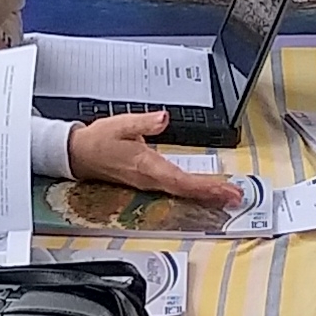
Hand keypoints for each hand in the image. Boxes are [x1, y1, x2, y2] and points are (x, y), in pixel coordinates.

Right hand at [69, 111, 246, 207]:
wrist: (79, 155)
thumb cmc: (97, 141)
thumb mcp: (119, 124)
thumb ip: (143, 122)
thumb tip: (163, 119)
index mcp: (145, 165)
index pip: (179, 179)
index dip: (202, 185)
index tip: (222, 188)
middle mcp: (149, 178)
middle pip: (186, 190)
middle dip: (212, 194)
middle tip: (236, 196)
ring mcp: (149, 183)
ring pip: (182, 192)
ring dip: (206, 194)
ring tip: (227, 195)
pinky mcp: (149, 182)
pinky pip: (175, 190)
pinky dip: (194, 191)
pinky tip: (206, 190)